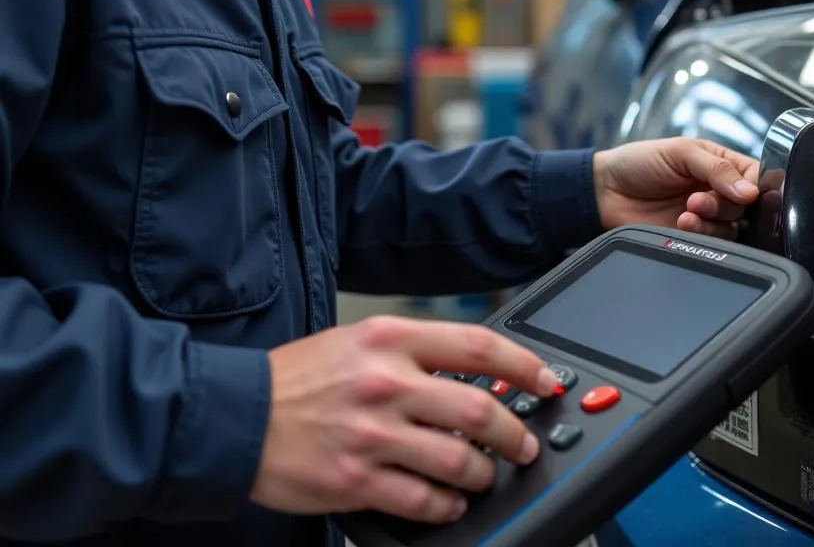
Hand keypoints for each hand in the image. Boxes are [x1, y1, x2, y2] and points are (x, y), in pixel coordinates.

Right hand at [250, 316, 559, 522]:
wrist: (237, 414)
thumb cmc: (298, 376)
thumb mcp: (358, 340)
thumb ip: (412, 351)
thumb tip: (471, 370)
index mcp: (390, 339)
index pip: (477, 345)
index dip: (523, 363)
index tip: (545, 379)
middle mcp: (386, 382)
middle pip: (478, 407)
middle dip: (514, 431)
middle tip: (524, 443)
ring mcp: (372, 434)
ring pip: (457, 459)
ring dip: (484, 472)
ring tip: (487, 474)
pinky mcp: (356, 480)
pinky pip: (422, 500)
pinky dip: (446, 505)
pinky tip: (450, 502)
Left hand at [593, 137, 759, 239]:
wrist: (606, 191)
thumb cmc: (639, 162)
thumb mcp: (680, 152)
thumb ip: (717, 168)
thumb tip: (750, 191)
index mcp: (720, 163)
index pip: (756, 176)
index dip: (754, 186)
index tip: (744, 192)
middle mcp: (717, 190)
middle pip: (746, 206)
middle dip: (724, 204)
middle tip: (697, 199)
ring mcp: (707, 216)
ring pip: (732, 228)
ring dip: (711, 221)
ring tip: (686, 212)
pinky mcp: (694, 237)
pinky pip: (713, 244)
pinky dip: (700, 234)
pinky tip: (681, 224)